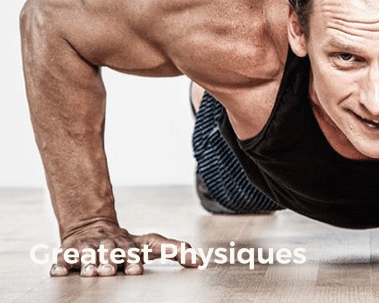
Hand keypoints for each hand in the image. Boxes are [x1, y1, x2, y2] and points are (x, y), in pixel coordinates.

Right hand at [50, 220, 201, 276]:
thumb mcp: (151, 244)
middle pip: (108, 253)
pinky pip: (61, 260)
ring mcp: (87, 249)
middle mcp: (107, 246)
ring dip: (86, 263)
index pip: (132, 251)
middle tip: (109, 272)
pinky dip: (60, 266)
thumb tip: (200, 262)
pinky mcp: (67, 254)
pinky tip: (59, 272)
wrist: (92, 227)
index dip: (134, 260)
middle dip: (109, 262)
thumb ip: (176, 250)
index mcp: (127, 245)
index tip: (137, 269)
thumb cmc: (127, 244)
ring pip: (85, 255)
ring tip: (89, 272)